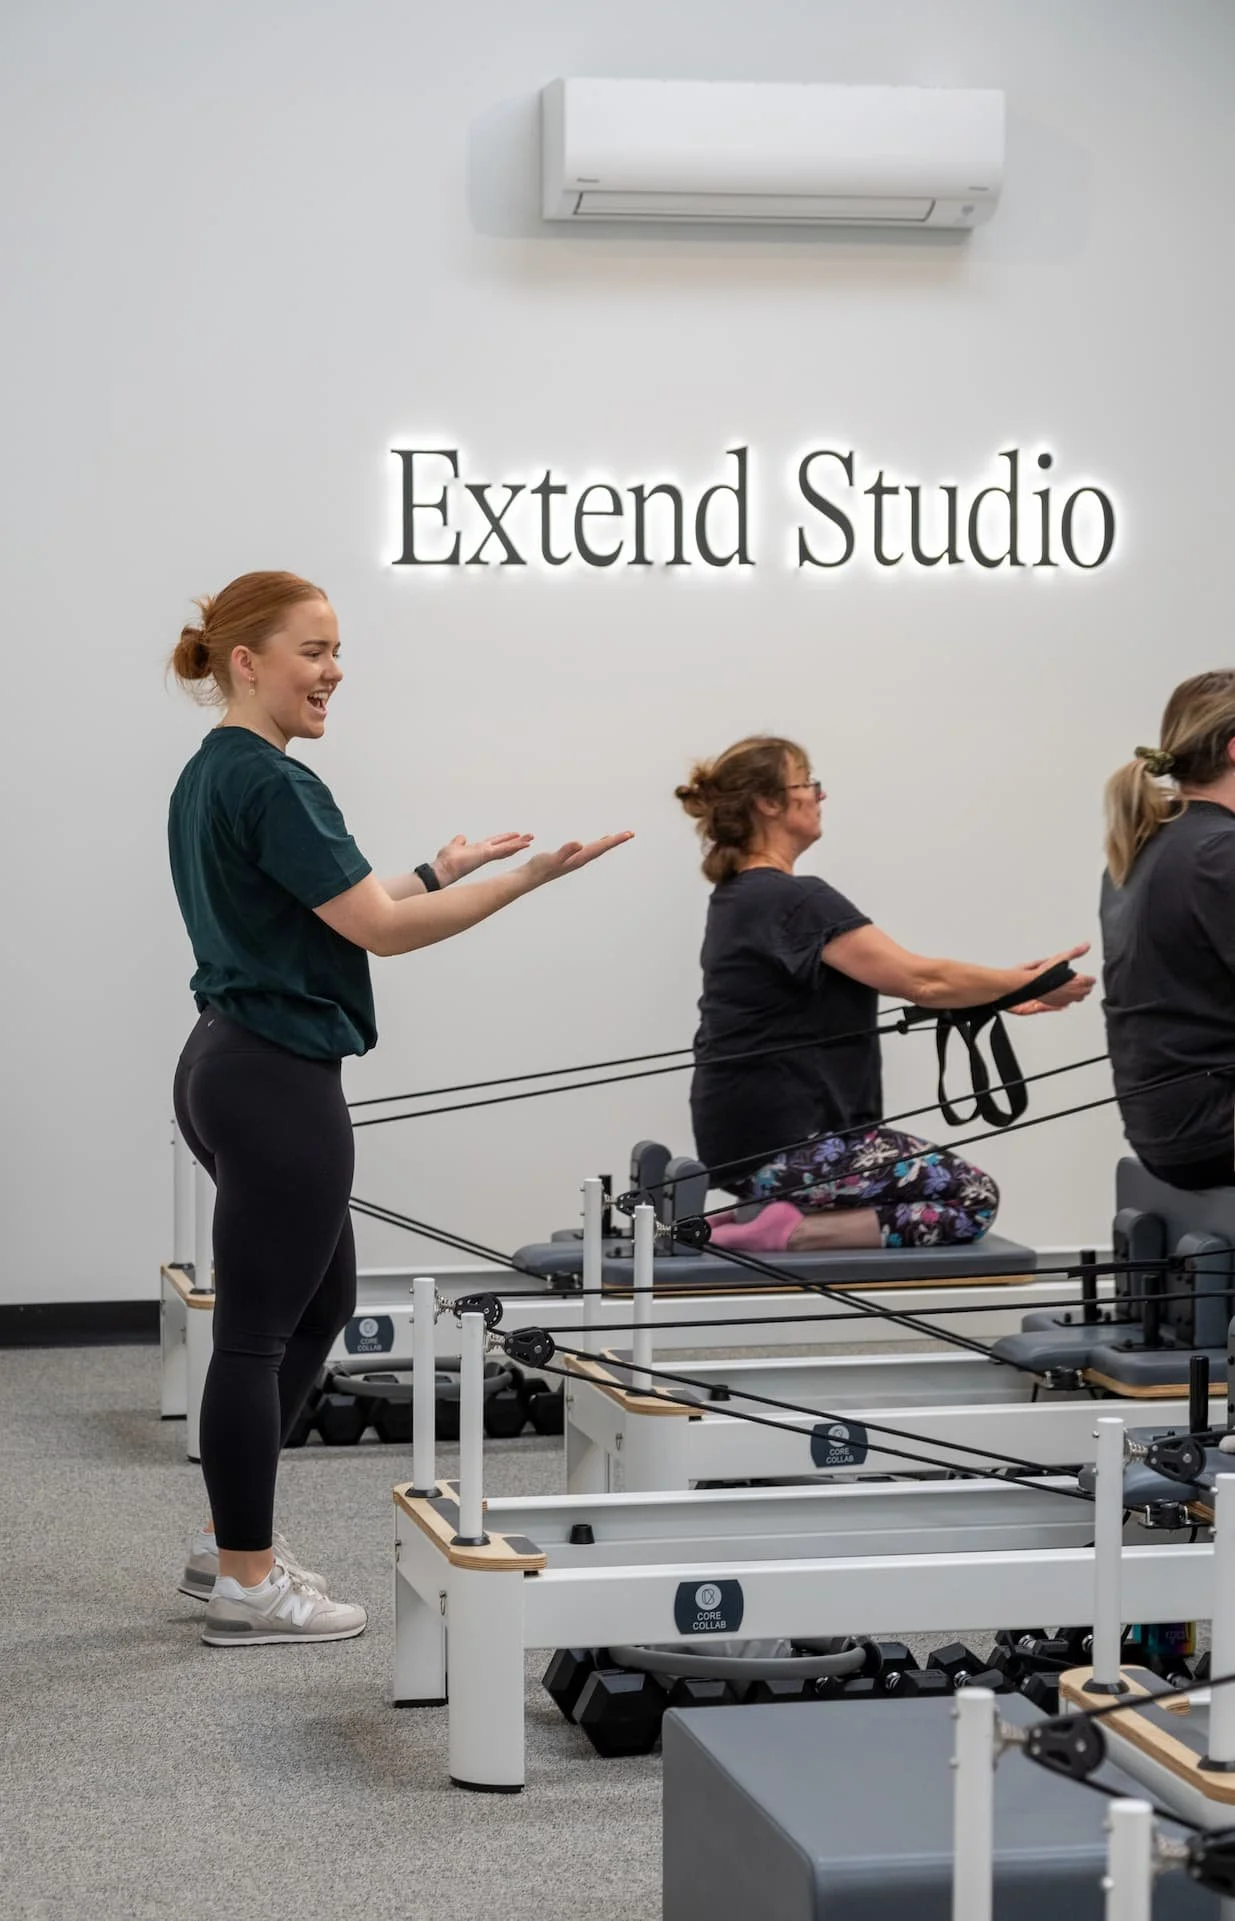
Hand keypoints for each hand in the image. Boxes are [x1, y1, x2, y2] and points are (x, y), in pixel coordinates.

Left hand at [433, 832, 533, 884]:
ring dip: (519, 843)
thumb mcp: (453, 846)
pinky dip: (514, 846)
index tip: (515, 835)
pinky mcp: (486, 855)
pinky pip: (503, 849)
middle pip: (504, 845)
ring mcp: (487, 854)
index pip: (495, 843)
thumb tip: (462, 837)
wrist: (442, 870)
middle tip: (529, 837)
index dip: (505, 839)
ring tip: (531, 838)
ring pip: (506, 848)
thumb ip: (459, 842)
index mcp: (478, 849)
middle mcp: (485, 852)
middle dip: (517, 841)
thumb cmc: (446, 861)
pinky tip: (524, 843)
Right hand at [519, 832, 633, 889]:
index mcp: (579, 858)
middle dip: (616, 841)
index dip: (615, 840)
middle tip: (630, 833)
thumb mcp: (553, 857)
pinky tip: (595, 843)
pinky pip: (587, 850)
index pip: (601, 847)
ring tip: (616, 837)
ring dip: (606, 843)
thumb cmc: (540, 867)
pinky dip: (595, 845)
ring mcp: (575, 860)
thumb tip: (580, 844)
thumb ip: (566, 851)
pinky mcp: (569, 859)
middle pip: (602, 848)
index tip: (629, 834)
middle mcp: (580, 860)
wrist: (529, 878)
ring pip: (595, 850)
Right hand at [1007, 942, 1095, 1014]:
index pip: (1091, 981)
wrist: (1029, 985)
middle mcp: (1073, 992)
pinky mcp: (1057, 1004)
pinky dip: (1069, 998)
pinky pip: (1068, 1003)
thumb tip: (1086, 945)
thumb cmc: (1043, 973)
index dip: (1091, 978)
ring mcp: (1066, 999)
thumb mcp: (1061, 957)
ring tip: (1076, 988)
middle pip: (1087, 991)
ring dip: (1079, 993)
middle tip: (1085, 982)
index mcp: (1078, 981)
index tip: (1090, 977)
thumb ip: (1076, 952)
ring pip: (1079, 998)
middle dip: (1087, 986)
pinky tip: (1065, 994)